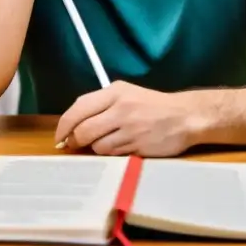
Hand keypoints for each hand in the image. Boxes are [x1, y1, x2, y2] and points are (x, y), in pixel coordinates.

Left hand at [54, 81, 206, 157]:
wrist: (185, 116)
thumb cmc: (153, 105)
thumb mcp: (126, 94)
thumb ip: (101, 105)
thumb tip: (72, 126)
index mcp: (115, 92)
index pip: (79, 108)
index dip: (64, 125)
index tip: (59, 136)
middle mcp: (121, 108)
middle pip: (84, 130)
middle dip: (75, 141)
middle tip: (74, 145)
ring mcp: (130, 129)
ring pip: (97, 145)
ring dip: (95, 148)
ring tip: (106, 142)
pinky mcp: (138, 146)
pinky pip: (112, 154)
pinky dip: (110, 153)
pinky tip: (119, 147)